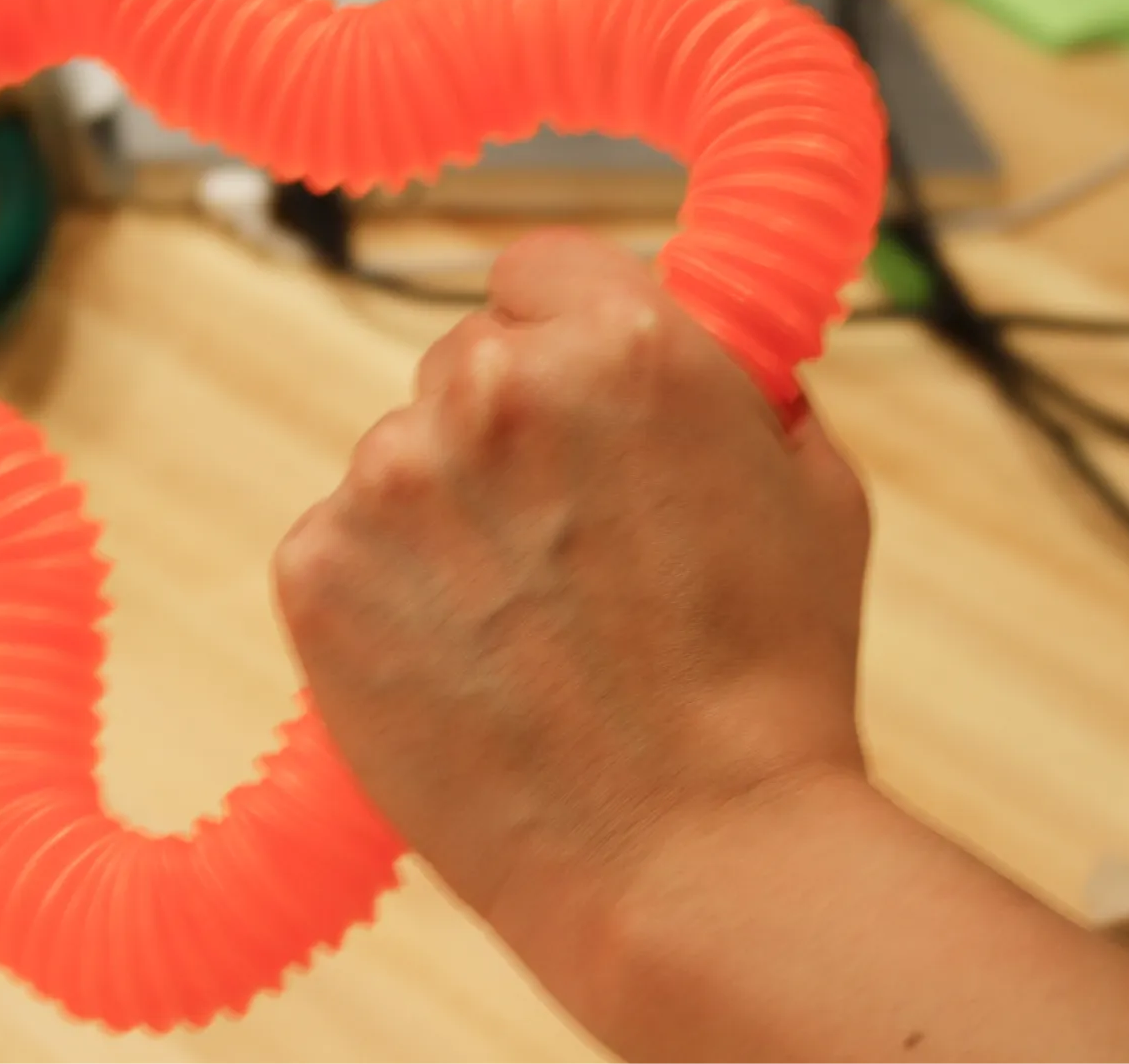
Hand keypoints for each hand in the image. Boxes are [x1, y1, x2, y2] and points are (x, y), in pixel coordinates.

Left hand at [272, 229, 871, 951]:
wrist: (685, 858)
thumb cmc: (764, 688)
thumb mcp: (810, 491)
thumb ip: (734, 387)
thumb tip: (692, 342)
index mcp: (619, 343)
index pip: (533, 270)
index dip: (558, 332)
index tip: (565, 393)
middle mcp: (491, 389)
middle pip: (461, 363)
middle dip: (503, 433)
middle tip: (559, 544)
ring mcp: (390, 480)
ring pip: (400, 459)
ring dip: (442, 517)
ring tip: (516, 627)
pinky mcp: (317, 571)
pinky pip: (342, 541)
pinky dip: (383, 588)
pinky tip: (454, 660)